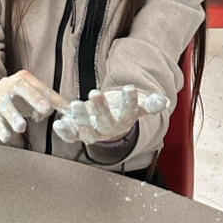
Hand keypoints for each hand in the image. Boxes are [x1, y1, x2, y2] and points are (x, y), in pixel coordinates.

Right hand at [0, 70, 66, 142]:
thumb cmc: (17, 97)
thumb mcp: (31, 94)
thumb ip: (49, 101)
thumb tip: (69, 110)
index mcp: (23, 79)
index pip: (41, 87)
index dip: (54, 98)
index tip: (68, 109)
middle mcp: (9, 86)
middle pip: (22, 88)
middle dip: (34, 98)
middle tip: (45, 108)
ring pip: (7, 107)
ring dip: (15, 117)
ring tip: (21, 126)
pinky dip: (2, 130)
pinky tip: (7, 137)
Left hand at [53, 86, 168, 144]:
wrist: (107, 123)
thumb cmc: (121, 110)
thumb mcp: (137, 105)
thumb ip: (149, 103)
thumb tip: (163, 101)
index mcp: (123, 121)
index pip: (129, 112)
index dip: (130, 100)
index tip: (130, 87)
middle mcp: (108, 129)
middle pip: (105, 121)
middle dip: (101, 108)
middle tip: (95, 93)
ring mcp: (92, 132)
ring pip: (87, 130)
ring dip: (80, 118)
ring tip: (75, 104)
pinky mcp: (77, 132)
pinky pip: (71, 136)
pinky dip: (64, 132)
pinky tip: (59, 123)